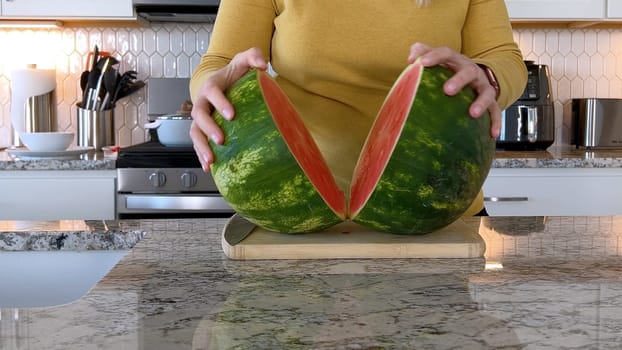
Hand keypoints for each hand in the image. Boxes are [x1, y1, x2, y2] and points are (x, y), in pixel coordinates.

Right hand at [190, 47, 267, 170]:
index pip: (212, 93)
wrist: (223, 83)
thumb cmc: (234, 74)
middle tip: (221, 140)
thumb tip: (262, 65)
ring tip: (211, 159)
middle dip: (209, 128)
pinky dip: (201, 155)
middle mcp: (202, 103)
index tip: (232, 115)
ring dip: (201, 146)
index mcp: (211, 86)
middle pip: (199, 116)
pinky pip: (198, 144)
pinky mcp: (202, 131)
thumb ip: (253, 56)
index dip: (220, 103)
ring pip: (195, 132)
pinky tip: (209, 167)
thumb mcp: (243, 61)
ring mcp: (200, 118)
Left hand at [407, 42, 500, 138]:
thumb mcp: (437, 59)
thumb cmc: (448, 70)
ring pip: (486, 91)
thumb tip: (410, 60)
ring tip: (473, 113)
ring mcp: (482, 85)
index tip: (422, 63)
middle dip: (459, 80)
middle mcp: (471, 71)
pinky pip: (495, 111)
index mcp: (456, 60)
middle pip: (468, 71)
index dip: (434, 56)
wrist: (476, 75)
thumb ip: (421, 53)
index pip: (446, 53)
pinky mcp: (491, 101)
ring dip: (481, 102)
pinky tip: (492, 134)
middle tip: (448, 90)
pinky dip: (495, 122)